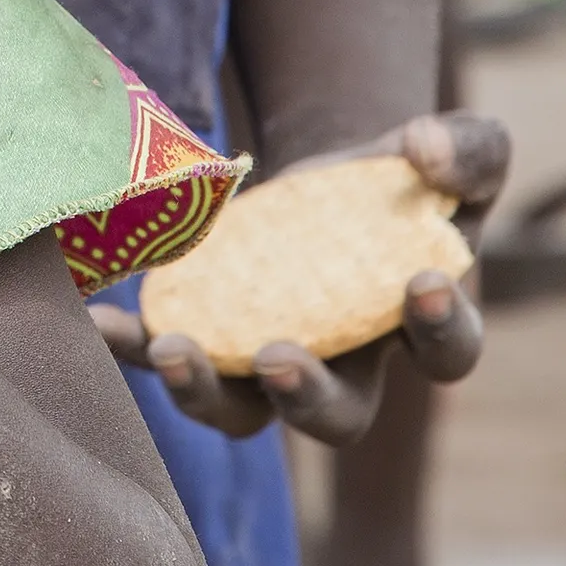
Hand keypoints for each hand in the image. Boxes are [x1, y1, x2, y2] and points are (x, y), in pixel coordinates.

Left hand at [93, 110, 510, 445]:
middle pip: (335, 418)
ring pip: (242, 411)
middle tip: (277, 357)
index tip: (422, 285)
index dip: (440, 330)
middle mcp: (348, 367)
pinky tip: (101, 320)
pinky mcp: (210, 331)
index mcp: (422, 329)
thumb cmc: (407, 171)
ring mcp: (271, 357)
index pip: (446, 353)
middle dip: (306, 397)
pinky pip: (167, 354)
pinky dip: (131, 345)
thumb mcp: (455, 149)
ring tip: (175, 349)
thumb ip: (464, 150)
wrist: (337, 172)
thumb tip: (425, 148)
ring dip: (204, 392)